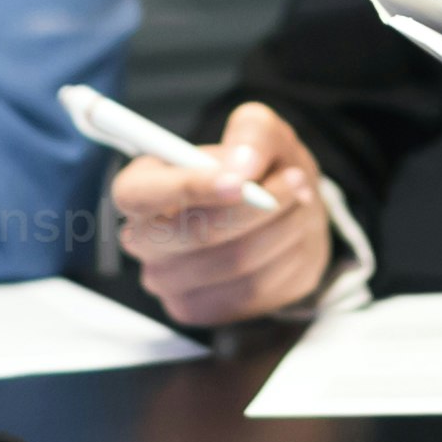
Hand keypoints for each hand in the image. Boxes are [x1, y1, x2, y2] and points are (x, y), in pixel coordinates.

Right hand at [113, 101, 332, 325]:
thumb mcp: (259, 130)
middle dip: (254, 209)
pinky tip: (293, 234)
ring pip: (234, 262)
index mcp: (139, 188)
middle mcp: (142, 240)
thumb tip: (244, 165)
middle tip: (295, 180)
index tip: (239, 182)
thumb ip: (251, 134)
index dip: (189, 188)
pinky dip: (286, 257)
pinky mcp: (199, 310)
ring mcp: (168, 282)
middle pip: (192, 235)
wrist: (278, 215)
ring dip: (282, 228)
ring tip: (301, 200)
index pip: (140, 194)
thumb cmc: (256, 168)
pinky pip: (253, 290)